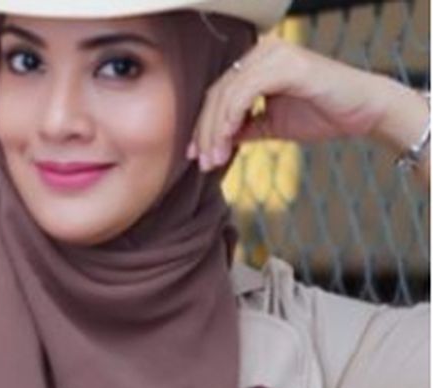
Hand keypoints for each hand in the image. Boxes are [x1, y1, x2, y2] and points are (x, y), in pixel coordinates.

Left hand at [187, 36, 397, 170]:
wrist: (364, 113)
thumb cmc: (322, 115)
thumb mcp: (271, 124)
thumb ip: (243, 128)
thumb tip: (215, 142)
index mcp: (256, 63)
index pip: (218, 95)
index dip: (202, 127)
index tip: (195, 157)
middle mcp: (261, 53)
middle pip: (217, 94)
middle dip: (205, 132)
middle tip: (201, 162)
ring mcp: (273, 55)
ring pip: (227, 94)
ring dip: (215, 130)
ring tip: (213, 159)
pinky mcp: (286, 64)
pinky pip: (246, 91)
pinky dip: (231, 117)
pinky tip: (227, 139)